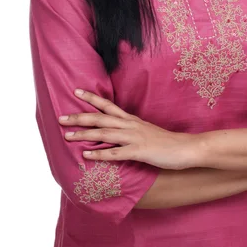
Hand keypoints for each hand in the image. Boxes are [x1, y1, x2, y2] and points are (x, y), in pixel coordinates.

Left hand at [58, 89, 198, 169]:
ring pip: (105, 132)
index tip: (76, 91)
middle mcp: (130, 125)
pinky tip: (87, 155)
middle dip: (80, 117)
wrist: (185, 148)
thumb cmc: (165, 142)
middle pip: (101, 117)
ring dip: (85, 134)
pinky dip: (100, 153)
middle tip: (61, 118)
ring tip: (67, 136)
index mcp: (131, 120)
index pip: (108, 105)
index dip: (92, 98)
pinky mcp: (139, 151)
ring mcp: (134, 137)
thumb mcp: (145, 131)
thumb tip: (115, 131)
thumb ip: (130, 130)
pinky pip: (116, 153)